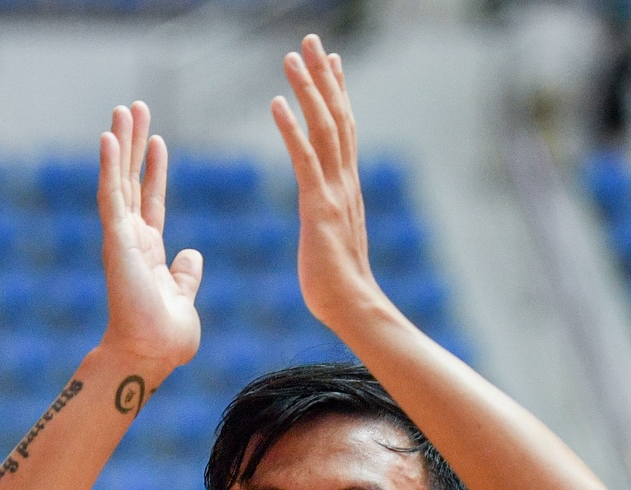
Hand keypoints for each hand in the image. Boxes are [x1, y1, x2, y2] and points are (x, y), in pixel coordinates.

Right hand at [96, 102, 202, 370]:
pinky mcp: (116, 241)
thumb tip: (192, 254)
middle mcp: (132, 240)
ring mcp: (121, 238)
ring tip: (124, 109)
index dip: (154, 170)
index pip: (152, 200)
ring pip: (119, 180)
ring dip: (121, 143)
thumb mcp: (184, 298)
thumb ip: (186, 275)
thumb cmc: (166, 337)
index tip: (158, 140)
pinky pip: (112, 196)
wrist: (152, 355)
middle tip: (135, 108)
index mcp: (150, 252)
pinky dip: (110, 166)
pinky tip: (110, 137)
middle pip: (132, 180)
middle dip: (135, 144)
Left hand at [270, 35, 389, 334]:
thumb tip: (324, 221)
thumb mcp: (331, 242)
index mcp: (346, 188)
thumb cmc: (338, 287)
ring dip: (308, 89)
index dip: (338, 93)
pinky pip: (305, 158)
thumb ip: (328, 222)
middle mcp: (346, 182)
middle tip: (313, 40)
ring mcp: (335, 192)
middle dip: (325, 76)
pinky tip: (277, 102)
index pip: (344, 130)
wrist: (354, 308)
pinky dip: (292, 128)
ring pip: (325, 128)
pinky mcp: (320, 207)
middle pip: (338, 117)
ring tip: (293, 56)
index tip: (332, 62)